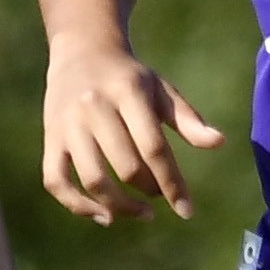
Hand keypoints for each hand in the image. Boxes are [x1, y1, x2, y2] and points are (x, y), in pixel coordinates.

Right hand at [39, 42, 224, 222]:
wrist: (82, 52)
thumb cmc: (129, 78)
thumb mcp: (161, 90)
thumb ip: (187, 119)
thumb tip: (218, 143)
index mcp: (127, 92)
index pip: (153, 147)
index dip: (172, 183)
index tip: (187, 210)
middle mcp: (94, 107)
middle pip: (126, 167)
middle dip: (149, 191)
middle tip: (160, 196)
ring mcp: (68, 124)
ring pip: (93, 179)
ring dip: (120, 207)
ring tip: (141, 213)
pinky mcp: (51, 138)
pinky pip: (56, 181)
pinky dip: (78, 206)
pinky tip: (105, 216)